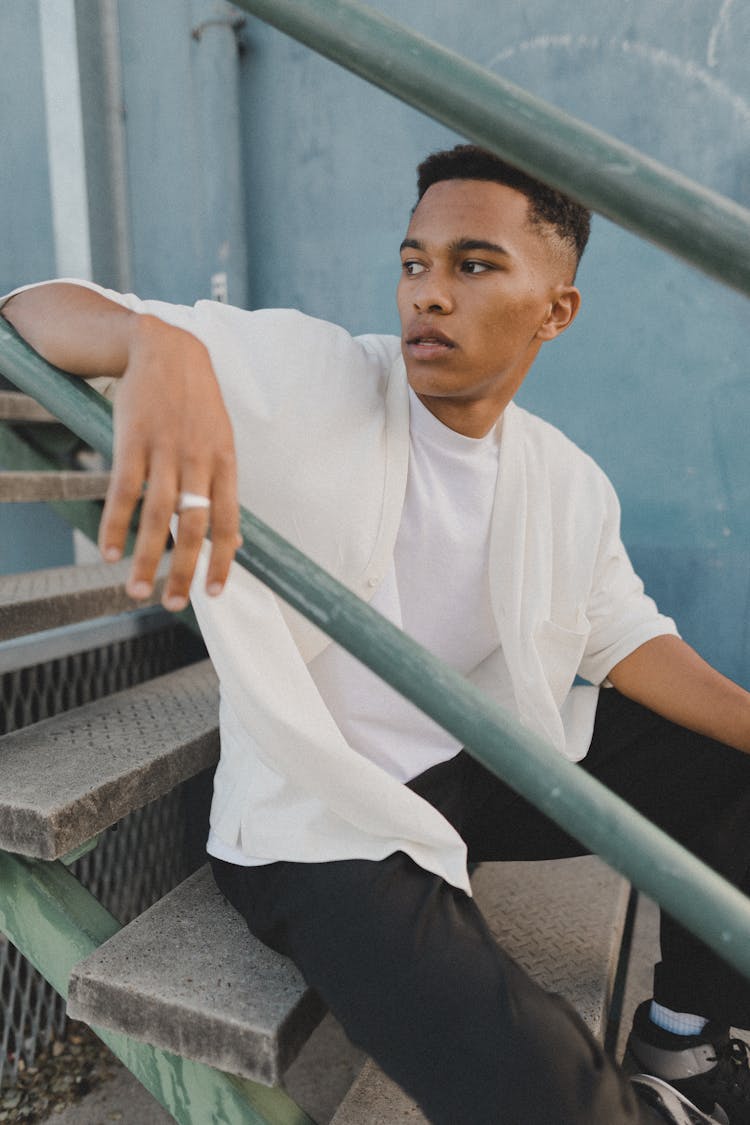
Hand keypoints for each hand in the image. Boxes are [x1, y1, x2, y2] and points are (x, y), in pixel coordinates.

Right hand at [99, 314, 239, 610]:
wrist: (163, 347)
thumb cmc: (195, 402)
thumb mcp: (222, 439)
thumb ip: (224, 487)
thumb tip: (236, 540)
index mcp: (225, 461)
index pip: (227, 521)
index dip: (222, 560)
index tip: (213, 593)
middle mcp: (198, 459)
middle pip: (193, 526)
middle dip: (184, 570)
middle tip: (173, 605)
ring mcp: (165, 450)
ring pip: (158, 515)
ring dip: (146, 558)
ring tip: (137, 590)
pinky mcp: (133, 441)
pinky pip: (124, 491)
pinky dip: (116, 523)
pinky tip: (110, 551)